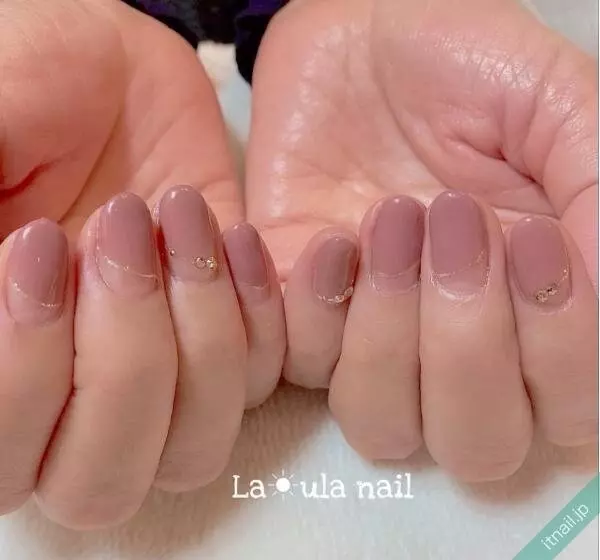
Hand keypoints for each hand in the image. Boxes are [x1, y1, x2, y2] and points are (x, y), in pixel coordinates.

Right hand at [0, 1, 284, 527]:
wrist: (111, 72)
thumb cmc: (27, 81)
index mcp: (4, 363)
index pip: (9, 455)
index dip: (26, 368)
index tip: (41, 242)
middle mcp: (76, 393)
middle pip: (106, 478)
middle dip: (125, 361)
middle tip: (120, 230)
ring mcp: (162, 373)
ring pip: (195, 446)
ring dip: (201, 337)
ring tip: (180, 220)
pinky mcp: (227, 334)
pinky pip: (261, 381)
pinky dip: (260, 315)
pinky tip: (238, 235)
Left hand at [245, 0, 597, 479]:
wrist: (354, 40)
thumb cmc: (463, 62)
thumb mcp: (556, 108)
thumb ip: (597, 193)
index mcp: (535, 310)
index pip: (569, 407)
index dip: (558, 346)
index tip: (529, 236)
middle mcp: (455, 343)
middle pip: (475, 444)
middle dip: (468, 350)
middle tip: (454, 225)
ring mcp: (373, 337)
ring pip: (381, 423)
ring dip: (389, 336)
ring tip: (389, 222)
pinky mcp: (300, 313)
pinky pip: (300, 365)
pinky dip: (315, 309)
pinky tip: (330, 236)